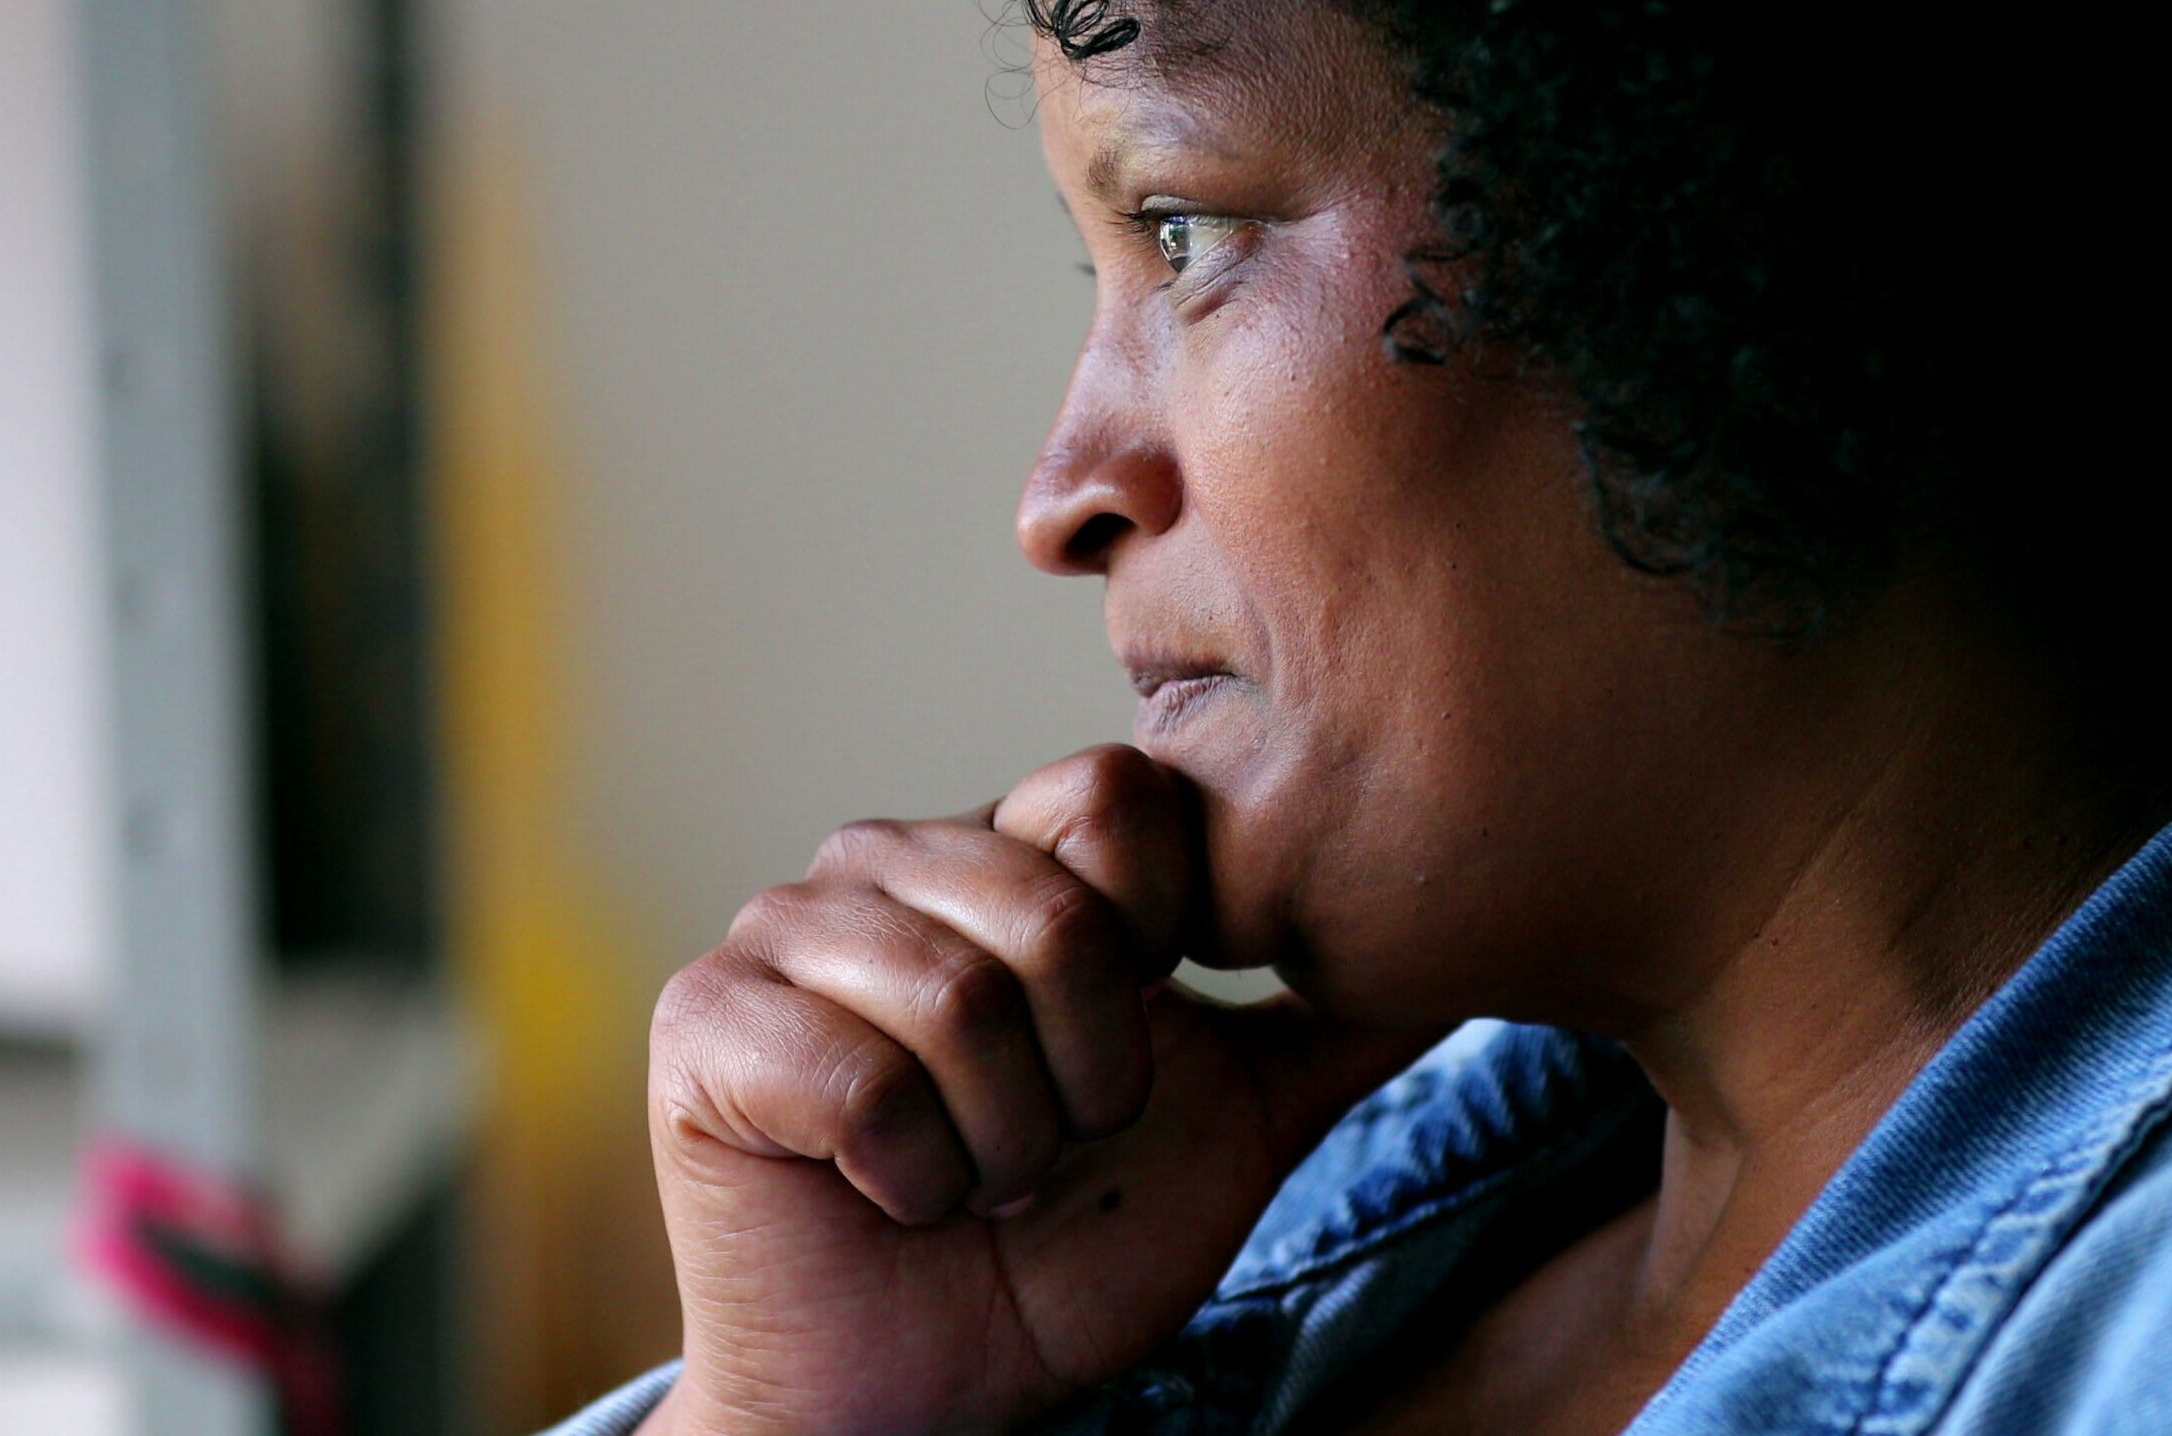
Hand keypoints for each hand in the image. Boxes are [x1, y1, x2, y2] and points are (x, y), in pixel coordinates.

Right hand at [640, 745, 1432, 1434]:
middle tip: (1047, 1152)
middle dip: (1088, 1080)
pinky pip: (858, 1079)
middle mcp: (884, 864)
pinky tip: (885, 1201)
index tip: (1132, 1063)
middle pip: (1051, 905)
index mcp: (1003, 857)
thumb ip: (1326, 1018)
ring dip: (998, 1142)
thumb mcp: (1232, 1123)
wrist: (923, 1403)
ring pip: (958, 994)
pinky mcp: (705, 1024)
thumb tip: (1465, 930)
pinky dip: (906, 1179)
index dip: (1157, 943)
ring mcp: (781, 930)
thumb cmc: (1064, 1256)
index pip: (1113, 795)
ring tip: (970, 1181)